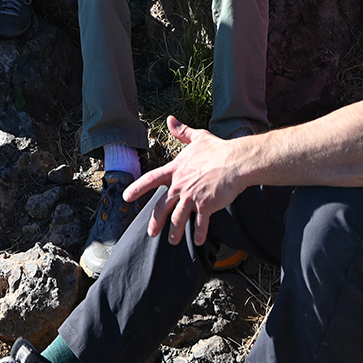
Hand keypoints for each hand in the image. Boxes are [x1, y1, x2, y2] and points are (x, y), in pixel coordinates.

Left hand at [125, 116, 244, 245]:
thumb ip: (182, 132)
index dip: (137, 188)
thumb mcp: (197, 138)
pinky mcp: (205, 206)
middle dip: (155, 222)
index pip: (151, 179)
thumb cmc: (218, 149)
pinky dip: (198, 234)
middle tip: (151, 232)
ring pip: (178, 219)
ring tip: (172, 241)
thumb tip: (170, 120)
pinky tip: (197, 241)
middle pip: (161, 207)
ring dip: (174, 232)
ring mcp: (191, 197)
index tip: (126, 197)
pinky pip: (199, 224)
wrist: (235, 162)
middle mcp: (180, 185)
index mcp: (176, 170)